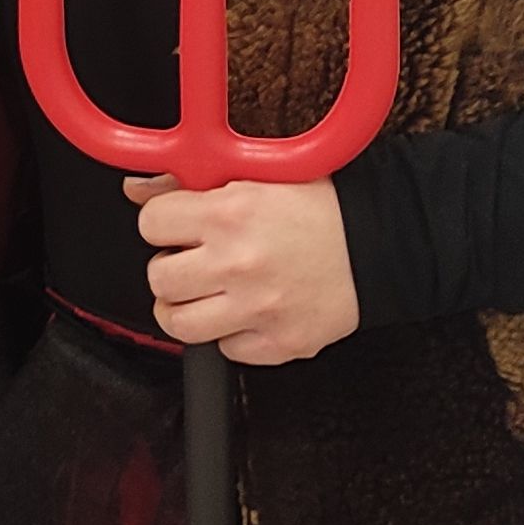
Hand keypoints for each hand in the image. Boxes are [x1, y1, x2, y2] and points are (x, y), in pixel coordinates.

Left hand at [128, 175, 358, 362]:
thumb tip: (139, 189)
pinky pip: (225, 350)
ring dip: (188, 307)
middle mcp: (239, 263)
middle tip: (195, 261)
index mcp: (231, 213)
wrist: (383, 246)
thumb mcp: (259, 174)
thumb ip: (192, 180)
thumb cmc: (324, 209)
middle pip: (159, 278)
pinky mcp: (277, 344)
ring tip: (209, 292)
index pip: (151, 224)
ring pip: (179, 323)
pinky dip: (232, 334)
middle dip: (172, 268)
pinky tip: (249, 310)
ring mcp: (257, 309)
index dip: (163, 224)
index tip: (177, 228)